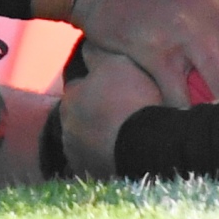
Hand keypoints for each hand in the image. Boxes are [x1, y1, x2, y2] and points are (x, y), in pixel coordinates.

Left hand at [60, 41, 160, 178]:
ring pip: (87, 140)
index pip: (79, 85)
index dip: (98, 84)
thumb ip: (99, 52)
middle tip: (124, 110)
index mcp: (72, 98)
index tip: (117, 86)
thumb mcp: (119, 63)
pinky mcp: (91, 176)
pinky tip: (126, 152)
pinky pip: (97, 162)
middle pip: (82, 114)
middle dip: (96, 112)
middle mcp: (67, 127)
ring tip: (128, 133)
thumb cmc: (134, 99)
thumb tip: (87, 43)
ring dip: (101, 136)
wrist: (151, 146)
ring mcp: (77, 155)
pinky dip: (107, 157)